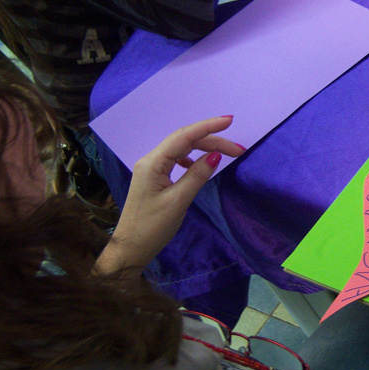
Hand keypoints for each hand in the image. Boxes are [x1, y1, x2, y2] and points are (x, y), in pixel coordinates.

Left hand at [94, 116, 243, 279]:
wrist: (130, 248)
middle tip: (239, 149)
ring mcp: (151, 168)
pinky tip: (202, 165)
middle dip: (212, 140)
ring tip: (226, 154)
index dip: (208, 127)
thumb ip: (197, 175)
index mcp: (153, 163)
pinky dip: (193, 158)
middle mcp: (150, 160)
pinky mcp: (155, 178)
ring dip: (204, 148)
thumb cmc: (152, 227)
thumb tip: (215, 155)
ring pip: (182, 149)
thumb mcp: (178, 201)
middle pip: (185, 141)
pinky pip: (176, 159)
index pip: (184, 137)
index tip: (230, 121)